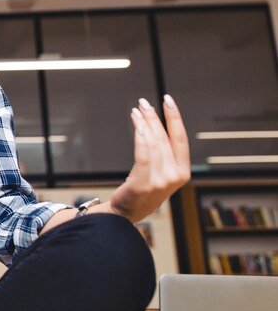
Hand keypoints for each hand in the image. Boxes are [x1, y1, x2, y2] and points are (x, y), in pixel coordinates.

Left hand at [109, 95, 190, 223]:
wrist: (127, 211)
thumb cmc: (143, 188)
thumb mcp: (160, 171)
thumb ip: (162, 152)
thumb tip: (152, 122)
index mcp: (183, 171)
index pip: (180, 138)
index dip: (175, 117)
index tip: (168, 99)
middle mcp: (175, 175)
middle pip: (164, 138)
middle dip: (154, 117)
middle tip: (143, 102)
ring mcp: (161, 181)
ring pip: (153, 143)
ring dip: (143, 123)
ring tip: (135, 111)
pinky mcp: (144, 183)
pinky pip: (143, 154)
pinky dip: (140, 137)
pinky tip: (136, 125)